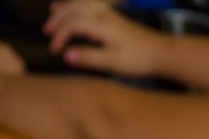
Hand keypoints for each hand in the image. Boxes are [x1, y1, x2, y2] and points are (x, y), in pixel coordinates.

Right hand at [43, 0, 166, 76]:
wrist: (162, 53)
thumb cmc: (139, 59)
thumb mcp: (113, 62)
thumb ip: (89, 58)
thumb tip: (66, 56)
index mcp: (100, 24)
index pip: (72, 24)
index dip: (59, 36)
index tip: (53, 50)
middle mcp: (103, 14)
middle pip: (74, 9)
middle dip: (58, 18)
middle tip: (46, 31)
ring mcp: (110, 13)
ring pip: (82, 2)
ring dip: (67, 6)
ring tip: (54, 11)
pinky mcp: (116, 17)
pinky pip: (91, 3)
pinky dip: (79, 4)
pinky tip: (78, 8)